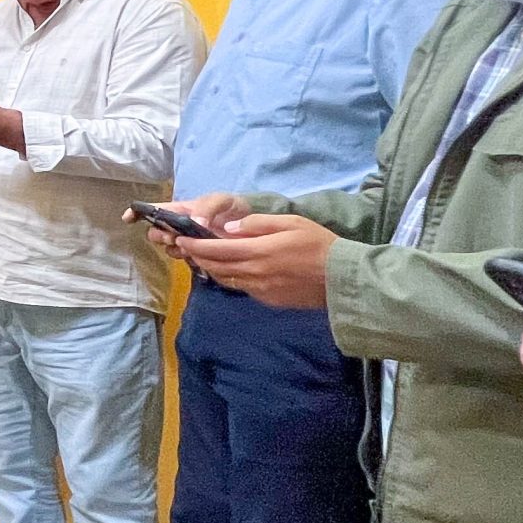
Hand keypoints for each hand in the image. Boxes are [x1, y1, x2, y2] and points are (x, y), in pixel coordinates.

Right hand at [130, 193, 252, 261]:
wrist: (253, 227)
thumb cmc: (232, 207)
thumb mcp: (221, 200)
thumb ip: (207, 208)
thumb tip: (194, 224)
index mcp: (179, 209)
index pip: (151, 209)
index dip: (136, 213)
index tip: (128, 219)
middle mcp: (177, 226)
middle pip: (155, 233)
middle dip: (159, 235)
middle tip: (174, 236)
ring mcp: (186, 243)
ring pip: (168, 248)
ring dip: (174, 248)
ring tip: (188, 245)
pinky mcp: (197, 256)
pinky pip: (184, 259)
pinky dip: (187, 257)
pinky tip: (199, 253)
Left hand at [175, 214, 336, 308]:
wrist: (341, 279)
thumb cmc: (319, 244)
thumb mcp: (291, 223)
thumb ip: (258, 224)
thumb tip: (229, 228)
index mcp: (258, 252)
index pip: (216, 250)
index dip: (195, 245)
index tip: (181, 238)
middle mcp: (254, 273)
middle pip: (216, 267)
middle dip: (198, 257)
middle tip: (186, 247)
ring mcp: (260, 289)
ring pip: (226, 279)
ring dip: (211, 269)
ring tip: (202, 258)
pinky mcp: (268, 299)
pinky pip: (241, 287)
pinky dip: (229, 278)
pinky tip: (229, 270)